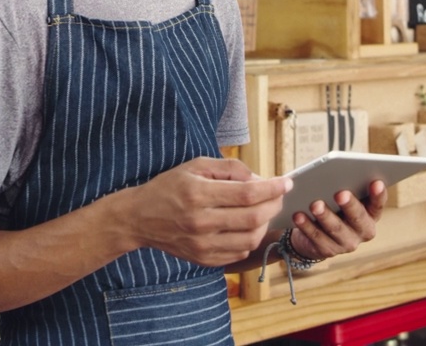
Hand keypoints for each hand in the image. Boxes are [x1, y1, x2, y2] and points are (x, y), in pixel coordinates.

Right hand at [127, 157, 290, 266]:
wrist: (139, 218)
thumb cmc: (169, 187)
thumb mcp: (196, 166)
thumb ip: (229, 168)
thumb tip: (259, 179)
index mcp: (198, 194)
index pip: (247, 193)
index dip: (272, 188)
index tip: (286, 182)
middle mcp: (201, 222)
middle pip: (253, 218)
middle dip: (273, 205)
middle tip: (278, 195)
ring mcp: (202, 245)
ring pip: (250, 239)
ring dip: (264, 223)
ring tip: (262, 210)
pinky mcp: (203, 259)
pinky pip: (239, 252)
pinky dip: (250, 239)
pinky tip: (246, 226)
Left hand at [289, 180, 385, 259]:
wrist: (318, 233)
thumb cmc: (334, 205)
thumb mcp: (343, 196)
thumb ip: (346, 185)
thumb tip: (337, 173)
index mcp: (371, 214)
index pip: (378, 204)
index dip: (378, 195)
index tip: (376, 182)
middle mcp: (363, 230)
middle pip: (358, 218)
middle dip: (350, 205)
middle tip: (341, 193)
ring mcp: (347, 243)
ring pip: (336, 229)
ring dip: (325, 216)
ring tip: (315, 204)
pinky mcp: (328, 250)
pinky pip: (316, 237)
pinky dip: (306, 225)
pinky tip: (298, 215)